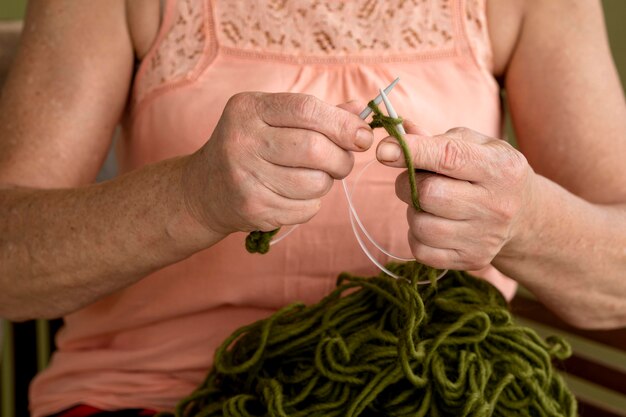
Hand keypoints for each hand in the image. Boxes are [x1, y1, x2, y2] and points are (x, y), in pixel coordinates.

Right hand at [183, 92, 372, 235]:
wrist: (205, 189)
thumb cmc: (250, 147)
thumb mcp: (273, 119)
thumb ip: (317, 113)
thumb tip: (362, 112)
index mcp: (249, 108)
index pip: (306, 109)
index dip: (343, 124)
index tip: (363, 136)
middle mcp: (241, 140)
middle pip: (314, 148)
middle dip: (341, 159)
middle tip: (342, 162)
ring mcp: (244, 177)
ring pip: (315, 183)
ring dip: (327, 183)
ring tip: (313, 178)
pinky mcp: (252, 208)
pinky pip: (306, 209)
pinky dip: (312, 204)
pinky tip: (294, 195)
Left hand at [377, 121, 535, 269]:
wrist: (526, 215)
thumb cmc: (490, 171)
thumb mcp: (476, 145)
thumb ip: (437, 140)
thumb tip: (397, 133)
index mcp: (499, 168)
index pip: (448, 157)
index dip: (411, 152)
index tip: (384, 149)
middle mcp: (496, 205)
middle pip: (428, 194)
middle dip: (408, 184)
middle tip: (413, 180)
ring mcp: (484, 237)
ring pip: (421, 225)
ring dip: (413, 211)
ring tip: (428, 203)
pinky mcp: (472, 259)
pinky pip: (421, 250)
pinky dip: (416, 235)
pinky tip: (432, 223)